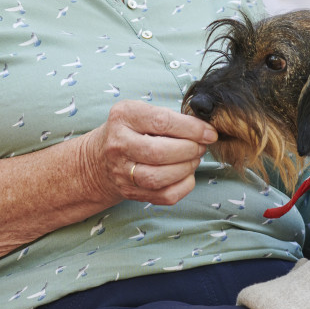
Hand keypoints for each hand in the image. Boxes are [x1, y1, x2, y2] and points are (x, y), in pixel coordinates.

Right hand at [79, 100, 216, 205]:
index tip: (209, 132)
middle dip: (190, 150)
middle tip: (200, 146)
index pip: (161, 122)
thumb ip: (169, 117)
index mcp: (123, 117)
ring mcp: (122, 172)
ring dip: (186, 168)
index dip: (191, 129)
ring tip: (193, 159)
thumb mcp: (140, 112)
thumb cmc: (130, 131)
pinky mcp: (130, 192)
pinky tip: (185, 174)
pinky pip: (164, 196)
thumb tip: (205, 130)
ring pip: (160, 177)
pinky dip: (183, 186)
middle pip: (160, 152)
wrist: (99, 159)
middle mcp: (119, 144)